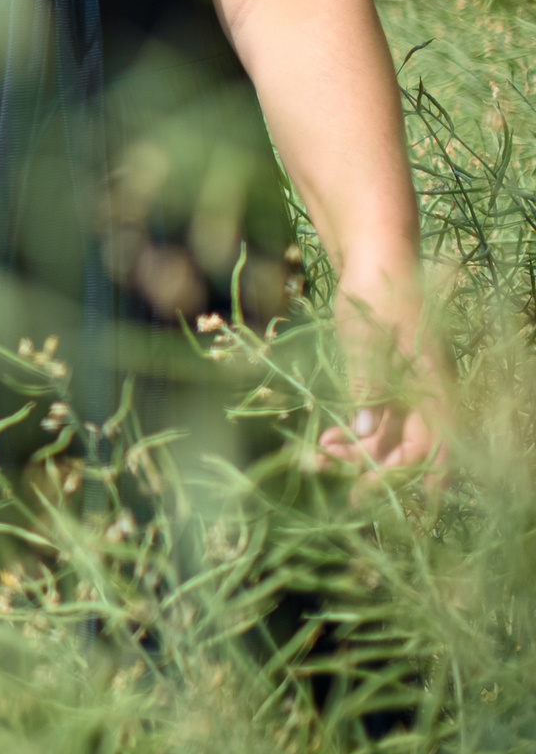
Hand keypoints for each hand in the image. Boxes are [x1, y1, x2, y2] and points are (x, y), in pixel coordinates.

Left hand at [313, 273, 450, 488]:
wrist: (374, 256)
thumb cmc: (376, 291)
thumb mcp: (367, 337)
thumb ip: (368, 384)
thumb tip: (367, 433)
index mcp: (433, 383)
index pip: (436, 447)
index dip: (414, 477)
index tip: (380, 496)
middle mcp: (426, 392)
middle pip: (409, 448)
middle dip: (373, 468)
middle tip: (330, 475)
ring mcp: (408, 388)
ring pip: (389, 436)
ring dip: (358, 452)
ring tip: (317, 458)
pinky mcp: (387, 382)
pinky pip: (375, 418)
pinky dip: (353, 431)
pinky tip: (325, 440)